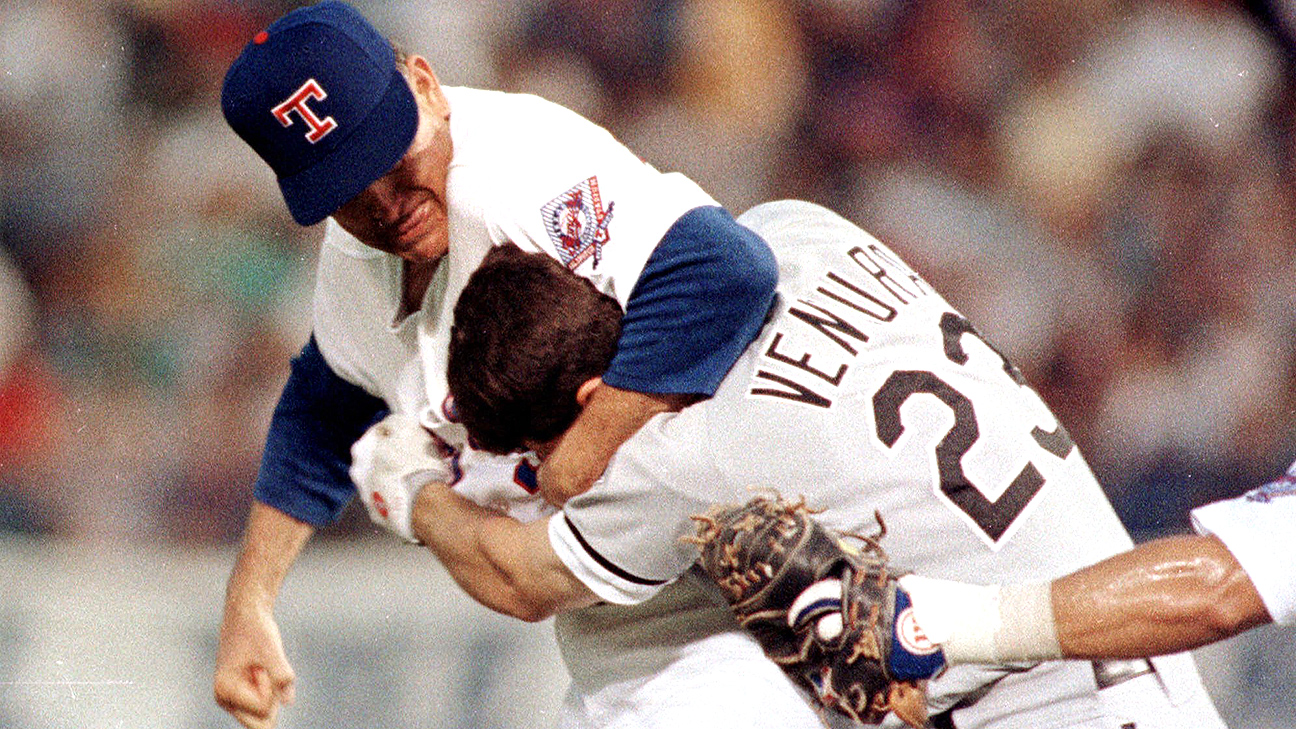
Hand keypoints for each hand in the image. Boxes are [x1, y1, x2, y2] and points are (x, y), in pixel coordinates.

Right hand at [214, 601, 295, 728]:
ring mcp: (233, 700)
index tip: (262, 667)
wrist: (247, 615)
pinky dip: (271, 688)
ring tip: (260, 668)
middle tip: (262, 670)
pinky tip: (260, 671)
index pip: (263, 709)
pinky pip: (267, 704)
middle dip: (271, 697)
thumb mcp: (272, 649)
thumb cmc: (256, 630)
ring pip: (266, 713)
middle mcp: (225, 699)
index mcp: (225, 690)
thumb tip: (288, 702)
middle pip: (263, 720)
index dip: (272, 688)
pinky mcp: (242, 696)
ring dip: (271, 691)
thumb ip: (281, 674)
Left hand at [350, 412, 455, 541]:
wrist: (425, 505)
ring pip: (381, 482)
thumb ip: (394, 423)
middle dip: (391, 458)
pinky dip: (399, 498)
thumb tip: (391, 425)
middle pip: (375, 461)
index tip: (408, 437)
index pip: (376, 434)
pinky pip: (390, 502)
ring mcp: (367, 498)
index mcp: (361, 451)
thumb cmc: (416, 464)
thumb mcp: (407, 428)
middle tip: (413, 457)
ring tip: (416, 479)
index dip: (394, 433)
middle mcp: (358, 476)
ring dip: (394, 479)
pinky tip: (414, 496)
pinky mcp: (380, 517)